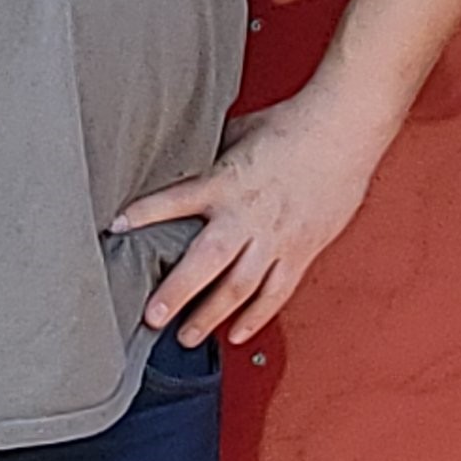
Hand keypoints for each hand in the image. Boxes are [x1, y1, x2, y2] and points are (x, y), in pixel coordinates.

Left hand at [111, 91, 395, 348]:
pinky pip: (276, 292)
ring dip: (210, 316)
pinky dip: (256, 317)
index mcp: (226, 181)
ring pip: (239, 288)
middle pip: (206, 262)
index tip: (116, 228)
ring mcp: (276, 238)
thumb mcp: (240, 133)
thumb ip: (214, 157)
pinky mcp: (300, 251)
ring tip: (185, 337)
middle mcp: (247, 215)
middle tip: (152, 317)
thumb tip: (191, 163)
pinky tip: (236, 334)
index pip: (176, 200)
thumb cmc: (293, 123)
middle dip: (176, 292)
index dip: (145, 213)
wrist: (343, 129)